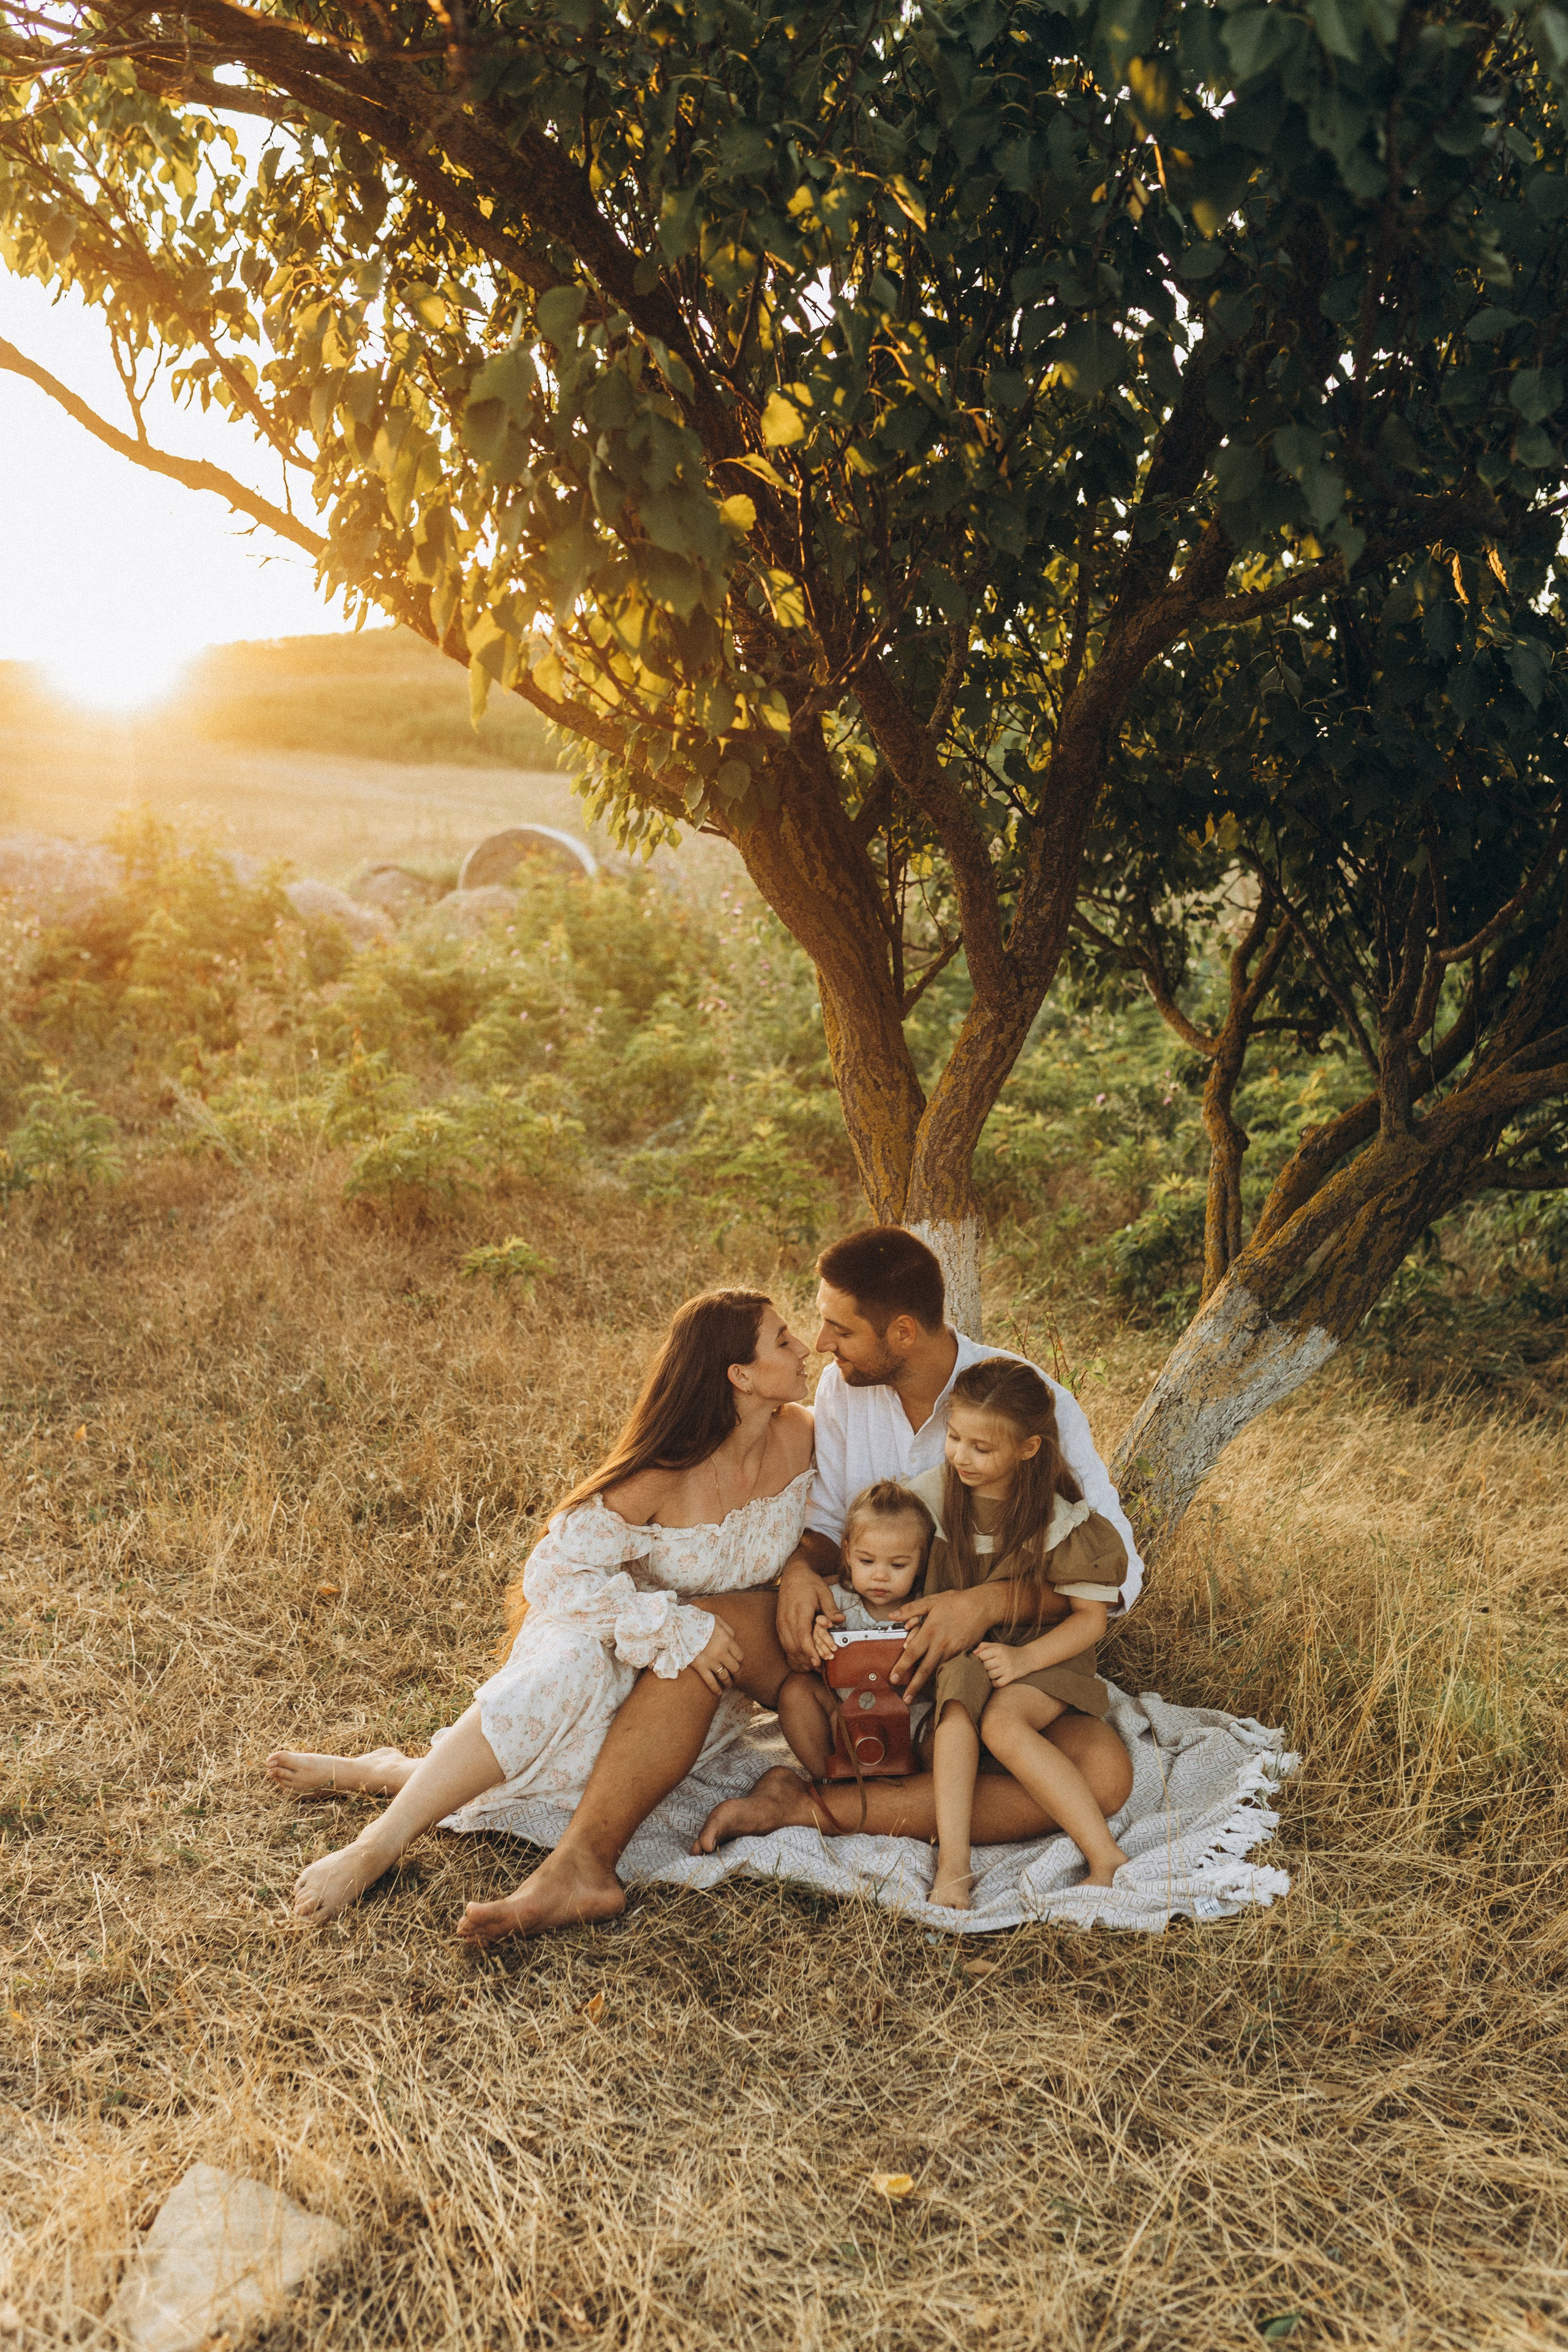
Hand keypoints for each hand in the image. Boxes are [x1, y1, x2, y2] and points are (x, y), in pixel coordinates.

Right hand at [690, 1618, 743, 1695]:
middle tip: (736, 1677)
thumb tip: (734, 1637)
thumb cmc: (699, 1621)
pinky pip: (711, 1681)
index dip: (740, 1662)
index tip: (738, 1664)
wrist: (680, 1627)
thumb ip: (728, 1628)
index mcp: (727, 1640)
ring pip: (725, 1676)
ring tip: (728, 1685)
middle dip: (737, 1674)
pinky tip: (719, 1693)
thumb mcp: (716, 1619)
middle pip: (735, 1668)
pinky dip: (716, 1689)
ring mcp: (711, 1661)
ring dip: (728, 1682)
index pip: (740, 1656)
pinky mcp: (700, 1667)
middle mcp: (722, 1652)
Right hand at [778, 1559, 841, 1670]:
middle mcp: (787, 1618)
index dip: (810, 1651)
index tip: (818, 1662)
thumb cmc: (810, 1583)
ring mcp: (781, 1622)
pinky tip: (801, 1659)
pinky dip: (792, 1653)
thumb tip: (840, 1621)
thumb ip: (831, 1608)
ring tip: (811, 1667)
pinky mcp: (779, 1624)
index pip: (802, 1635)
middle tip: (819, 1669)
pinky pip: (784, 1643)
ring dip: (799, 1658)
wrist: (793, 1574)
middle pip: (794, 1645)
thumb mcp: (824, 1592)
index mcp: (800, 1610)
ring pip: (788, 1646)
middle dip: (806, 1659)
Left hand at [891, 1587, 998, 1703]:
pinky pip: (947, 1666)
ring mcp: (953, 1651)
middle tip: (906, 1699)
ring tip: (917, 1694)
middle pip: (924, 1670)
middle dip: (914, 1686)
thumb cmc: (956, 1602)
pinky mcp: (962, 1654)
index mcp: (930, 1631)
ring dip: (926, 1684)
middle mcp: (940, 1644)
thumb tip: (893, 1615)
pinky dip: (940, 1674)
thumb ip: (910, 1609)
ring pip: (936, 1671)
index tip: (893, 1678)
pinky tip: (935, 1681)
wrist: (982, 1606)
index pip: (912, 1653)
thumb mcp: (931, 1601)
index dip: (901, 1667)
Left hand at [974, 1641, 1018, 1688]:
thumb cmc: (1010, 1652)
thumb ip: (984, 1646)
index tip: (980, 1661)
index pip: (981, 1656)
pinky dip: (994, 1683)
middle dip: (983, 1668)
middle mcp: (1003, 1658)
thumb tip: (972, 1653)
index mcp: (999, 1649)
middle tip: (986, 1668)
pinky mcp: (1011, 1676)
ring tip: (991, 1673)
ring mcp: (1007, 1668)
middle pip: (985, 1666)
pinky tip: (995, 1679)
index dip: (978, 1660)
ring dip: (988, 1676)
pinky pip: (997, 1683)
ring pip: (990, 1675)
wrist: (1029, 1657)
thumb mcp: (998, 1645)